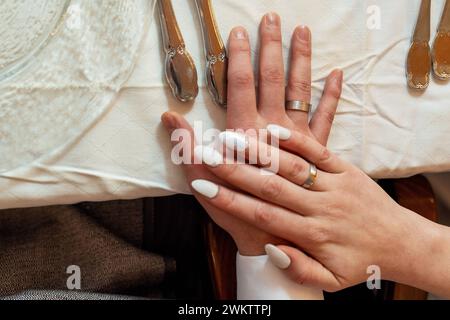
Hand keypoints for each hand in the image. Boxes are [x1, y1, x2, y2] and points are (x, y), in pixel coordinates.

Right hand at [162, 13, 342, 255]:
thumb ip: (189, 152)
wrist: (282, 240)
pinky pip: (328, 120)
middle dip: (269, 49)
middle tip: (270, 18)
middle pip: (272, 81)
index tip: (235, 33)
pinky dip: (332, 96)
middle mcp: (275, 133)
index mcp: (248, 137)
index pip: (241, 88)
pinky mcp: (320, 152)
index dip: (236, 59)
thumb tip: (170, 117)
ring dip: (301, 61)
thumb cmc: (243, 217)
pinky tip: (338, 73)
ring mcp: (301, 141)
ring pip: (302, 92)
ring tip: (302, 30)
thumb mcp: (206, 187)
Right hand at [189, 127, 449, 294]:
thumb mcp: (332, 280)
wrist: (401, 243)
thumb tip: (273, 249)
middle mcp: (319, 207)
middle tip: (207, 155)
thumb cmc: (361, 262)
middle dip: (235, 170)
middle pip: (270, 186)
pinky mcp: (346, 169)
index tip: (205, 187)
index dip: (231, 200)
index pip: (262, 215)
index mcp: (311, 234)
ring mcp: (333, 184)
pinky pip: (319, 151)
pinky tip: (273, 128)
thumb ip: (301, 269)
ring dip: (261, 151)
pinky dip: (296, 140)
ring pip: (291, 166)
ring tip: (232, 137)